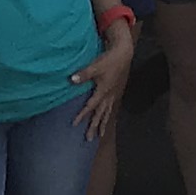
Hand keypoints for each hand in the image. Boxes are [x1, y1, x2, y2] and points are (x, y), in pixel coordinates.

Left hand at [70, 22, 136, 140]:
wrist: (123, 55)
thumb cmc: (108, 60)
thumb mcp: (95, 66)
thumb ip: (84, 74)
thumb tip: (71, 80)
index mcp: (103, 91)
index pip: (90, 106)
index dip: (82, 115)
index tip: (74, 124)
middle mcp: (108, 96)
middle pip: (100, 114)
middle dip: (94, 127)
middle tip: (89, 139)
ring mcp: (112, 94)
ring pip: (106, 113)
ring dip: (102, 124)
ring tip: (99, 135)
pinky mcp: (115, 91)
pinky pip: (110, 107)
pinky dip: (107, 115)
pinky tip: (106, 118)